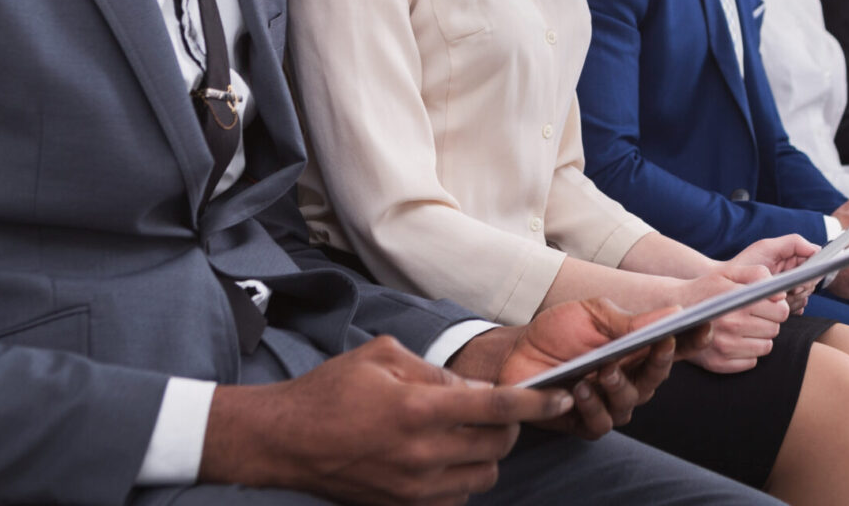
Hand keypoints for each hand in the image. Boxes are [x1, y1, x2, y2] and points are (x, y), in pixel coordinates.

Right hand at [200, 334, 572, 503]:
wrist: (284, 442)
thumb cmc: (331, 390)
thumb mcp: (383, 357)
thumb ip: (434, 371)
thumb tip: (475, 387)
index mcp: (417, 410)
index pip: (495, 409)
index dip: (536, 403)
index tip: (563, 394)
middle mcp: (421, 454)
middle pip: (498, 446)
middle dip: (510, 426)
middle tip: (498, 409)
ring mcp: (413, 487)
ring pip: (484, 475)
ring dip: (488, 452)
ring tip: (468, 432)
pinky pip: (458, 496)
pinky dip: (465, 476)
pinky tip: (447, 455)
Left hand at [473, 298, 688, 439]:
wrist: (515, 353)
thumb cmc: (557, 331)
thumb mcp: (592, 314)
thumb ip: (629, 320)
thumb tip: (674, 312)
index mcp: (636, 348)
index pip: (675, 347)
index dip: (695, 338)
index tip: (706, 324)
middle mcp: (630, 378)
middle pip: (658, 376)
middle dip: (662, 360)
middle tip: (661, 343)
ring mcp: (609, 402)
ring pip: (631, 403)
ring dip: (620, 385)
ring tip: (603, 370)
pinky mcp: (586, 422)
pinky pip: (601, 423)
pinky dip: (594, 407)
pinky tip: (581, 390)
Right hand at [675, 262, 788, 372]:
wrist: (672, 309)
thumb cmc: (706, 289)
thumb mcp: (729, 272)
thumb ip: (757, 274)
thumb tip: (781, 295)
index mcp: (738, 301)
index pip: (780, 311)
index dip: (777, 307)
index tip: (769, 304)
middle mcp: (732, 325)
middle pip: (775, 330)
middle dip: (769, 321)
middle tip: (754, 315)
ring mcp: (725, 347)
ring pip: (765, 347)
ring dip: (760, 338)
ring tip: (745, 327)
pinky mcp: (718, 364)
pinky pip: (751, 362)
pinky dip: (748, 353)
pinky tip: (735, 341)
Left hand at [728, 234, 821, 314]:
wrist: (728, 286)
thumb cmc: (745, 264)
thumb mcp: (767, 247)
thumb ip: (793, 243)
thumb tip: (817, 250)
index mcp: (791, 258)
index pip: (814, 264)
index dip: (810, 273)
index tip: (800, 280)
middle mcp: (792, 273)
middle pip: (812, 281)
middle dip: (801, 287)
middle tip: (788, 290)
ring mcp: (788, 289)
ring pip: (805, 295)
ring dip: (795, 298)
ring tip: (777, 295)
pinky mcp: (783, 303)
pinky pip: (798, 307)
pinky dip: (792, 307)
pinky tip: (778, 304)